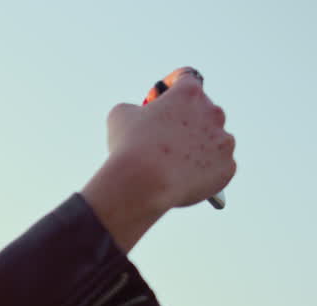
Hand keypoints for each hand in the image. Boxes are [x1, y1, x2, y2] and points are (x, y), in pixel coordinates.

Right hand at [82, 67, 236, 251]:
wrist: (142, 184)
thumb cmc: (130, 147)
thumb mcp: (120, 115)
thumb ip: (136, 108)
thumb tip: (141, 115)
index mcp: (189, 93)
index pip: (185, 78)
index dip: (171, 87)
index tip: (163, 97)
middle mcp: (213, 112)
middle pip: (203, 111)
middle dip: (187, 121)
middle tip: (165, 137)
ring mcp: (224, 141)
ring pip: (214, 141)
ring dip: (199, 147)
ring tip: (175, 164)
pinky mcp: (228, 167)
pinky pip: (218, 167)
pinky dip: (204, 172)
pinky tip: (184, 179)